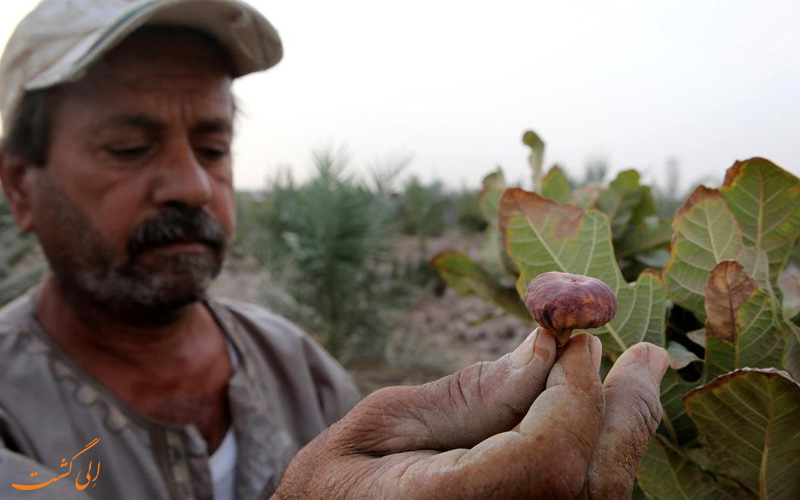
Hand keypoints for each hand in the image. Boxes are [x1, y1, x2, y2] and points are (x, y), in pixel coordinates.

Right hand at [272, 329, 668, 499]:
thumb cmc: (334, 485)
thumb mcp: (382, 426)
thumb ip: (468, 395)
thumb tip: (543, 348)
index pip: (548, 456)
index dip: (571, 393)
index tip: (575, 339)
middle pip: (593, 482)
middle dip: (623, 410)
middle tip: (645, 357)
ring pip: (598, 496)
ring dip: (619, 431)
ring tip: (635, 378)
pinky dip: (597, 457)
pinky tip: (599, 422)